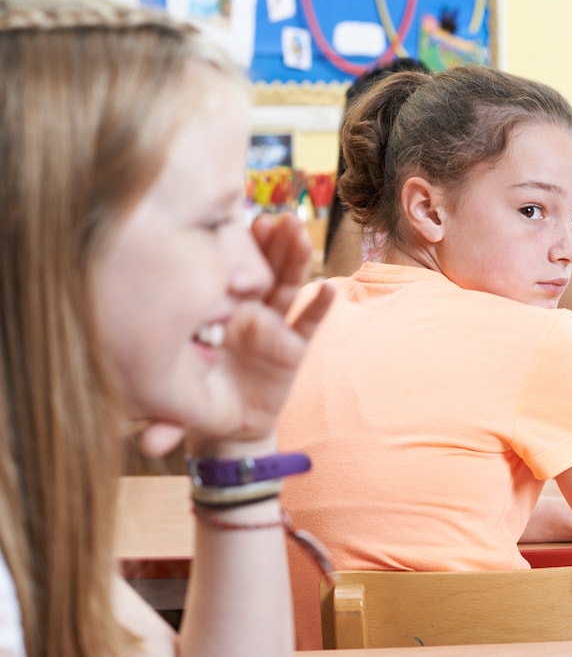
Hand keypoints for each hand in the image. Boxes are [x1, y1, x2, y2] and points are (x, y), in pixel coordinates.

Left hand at [139, 214, 333, 457]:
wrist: (224, 424)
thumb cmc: (193, 399)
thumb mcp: (175, 405)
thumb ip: (165, 419)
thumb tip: (149, 447)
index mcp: (214, 311)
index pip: (225, 273)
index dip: (234, 251)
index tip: (237, 227)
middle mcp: (245, 311)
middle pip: (261, 270)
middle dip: (270, 244)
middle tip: (276, 218)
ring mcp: (271, 326)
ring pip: (285, 287)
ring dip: (294, 259)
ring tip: (300, 233)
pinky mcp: (293, 348)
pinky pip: (308, 324)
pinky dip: (319, 307)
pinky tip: (328, 290)